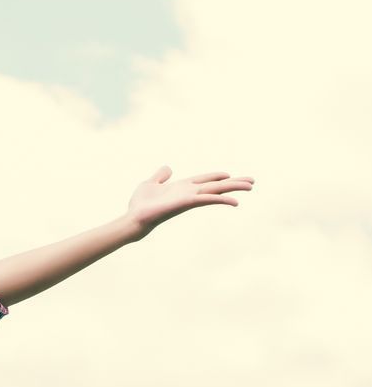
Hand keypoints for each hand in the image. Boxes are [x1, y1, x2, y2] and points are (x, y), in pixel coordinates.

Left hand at [125, 166, 253, 238]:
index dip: (216, 176)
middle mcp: (189, 192)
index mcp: (182, 186)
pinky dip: (220, 199)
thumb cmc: (140, 205)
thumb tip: (168, 168)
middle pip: (215, 185)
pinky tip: (234, 201)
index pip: (204, 179)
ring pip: (215, 191)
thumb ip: (160, 176)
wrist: (134, 218)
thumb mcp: (149, 183)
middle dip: (233, 183)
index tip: (229, 174)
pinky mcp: (186, 203)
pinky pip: (207, 199)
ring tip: (250, 186)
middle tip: (252, 181)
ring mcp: (189, 198)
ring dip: (233, 188)